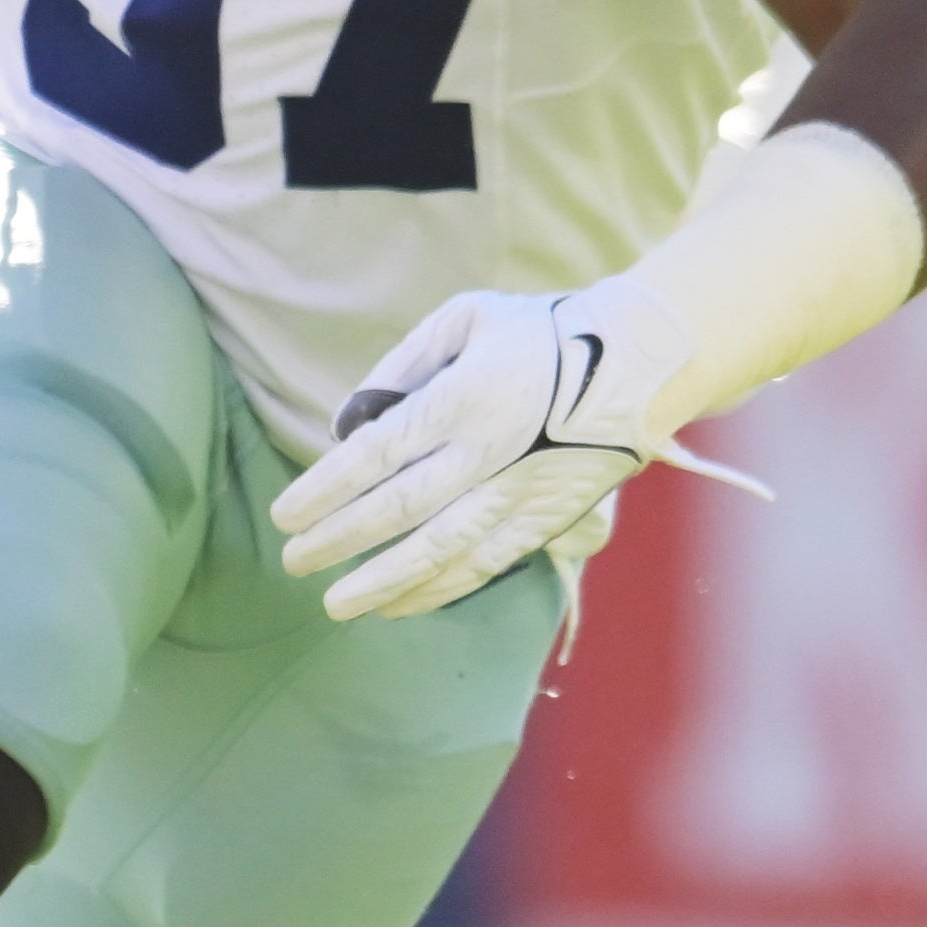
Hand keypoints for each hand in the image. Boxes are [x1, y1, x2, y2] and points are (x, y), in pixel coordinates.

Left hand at [269, 284, 710, 620]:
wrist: (643, 363)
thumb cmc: (540, 333)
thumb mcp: (466, 320)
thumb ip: (401, 365)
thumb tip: (348, 422)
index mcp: (462, 399)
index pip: (376, 454)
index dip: (325, 490)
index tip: (284, 516)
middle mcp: (488, 453)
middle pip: (399, 509)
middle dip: (340, 540)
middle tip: (292, 561)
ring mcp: (519, 492)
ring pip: (441, 550)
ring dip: (384, 580)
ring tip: (335, 604)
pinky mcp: (546, 519)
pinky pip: (485, 564)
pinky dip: (439, 590)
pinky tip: (397, 606)